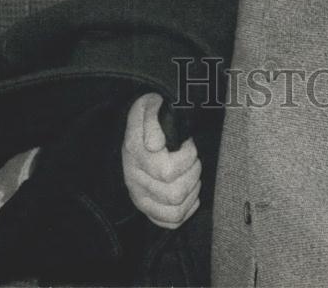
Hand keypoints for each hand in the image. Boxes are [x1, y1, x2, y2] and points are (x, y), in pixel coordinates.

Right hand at [122, 92, 200, 228]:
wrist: (138, 127)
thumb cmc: (150, 115)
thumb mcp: (149, 105)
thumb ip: (151, 120)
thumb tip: (155, 144)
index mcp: (134, 154)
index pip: (167, 172)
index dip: (187, 157)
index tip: (188, 143)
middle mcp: (134, 179)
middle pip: (174, 194)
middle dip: (193, 173)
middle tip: (193, 159)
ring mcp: (140, 197)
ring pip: (176, 210)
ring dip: (192, 191)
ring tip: (191, 173)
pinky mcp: (148, 208)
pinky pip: (172, 221)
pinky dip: (187, 209)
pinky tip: (190, 191)